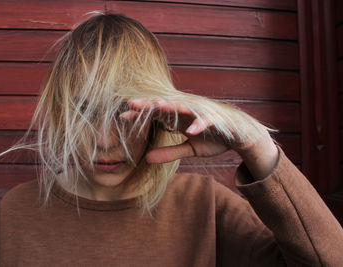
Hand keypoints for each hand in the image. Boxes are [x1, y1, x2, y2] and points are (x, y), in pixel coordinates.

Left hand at [120, 99, 278, 179]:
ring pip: (184, 108)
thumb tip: (147, 159)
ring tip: (157, 107)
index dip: (141, 115)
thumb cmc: (213, 140)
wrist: (240, 136)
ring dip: (171, 107)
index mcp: (179, 118)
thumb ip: (169, 153)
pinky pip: (207, 121)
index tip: (122, 118)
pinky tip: (192, 130)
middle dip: (149, 105)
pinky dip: (200, 124)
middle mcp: (187, 112)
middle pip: (166, 106)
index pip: (156, 114)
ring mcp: (202, 114)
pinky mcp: (217, 120)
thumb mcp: (189, 150)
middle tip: (131, 104)